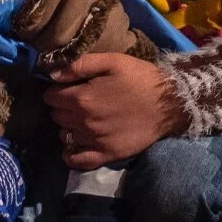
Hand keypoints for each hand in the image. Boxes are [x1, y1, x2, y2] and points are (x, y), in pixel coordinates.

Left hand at [43, 53, 189, 169]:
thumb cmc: (141, 78)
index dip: (57, 90)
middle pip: (57, 116)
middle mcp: (84, 122)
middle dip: (62, 107)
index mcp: (83, 98)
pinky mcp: (107, 154)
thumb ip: (80, 65)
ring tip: (81, 120)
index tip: (67, 88)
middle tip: (76, 101)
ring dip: (68, 127)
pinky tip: (73, 147)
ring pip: (65, 136)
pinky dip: (70, 155)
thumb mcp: (112, 61)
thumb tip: (52, 74)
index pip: (51, 97)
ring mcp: (95, 141)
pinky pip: (78, 161)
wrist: (170, 104)